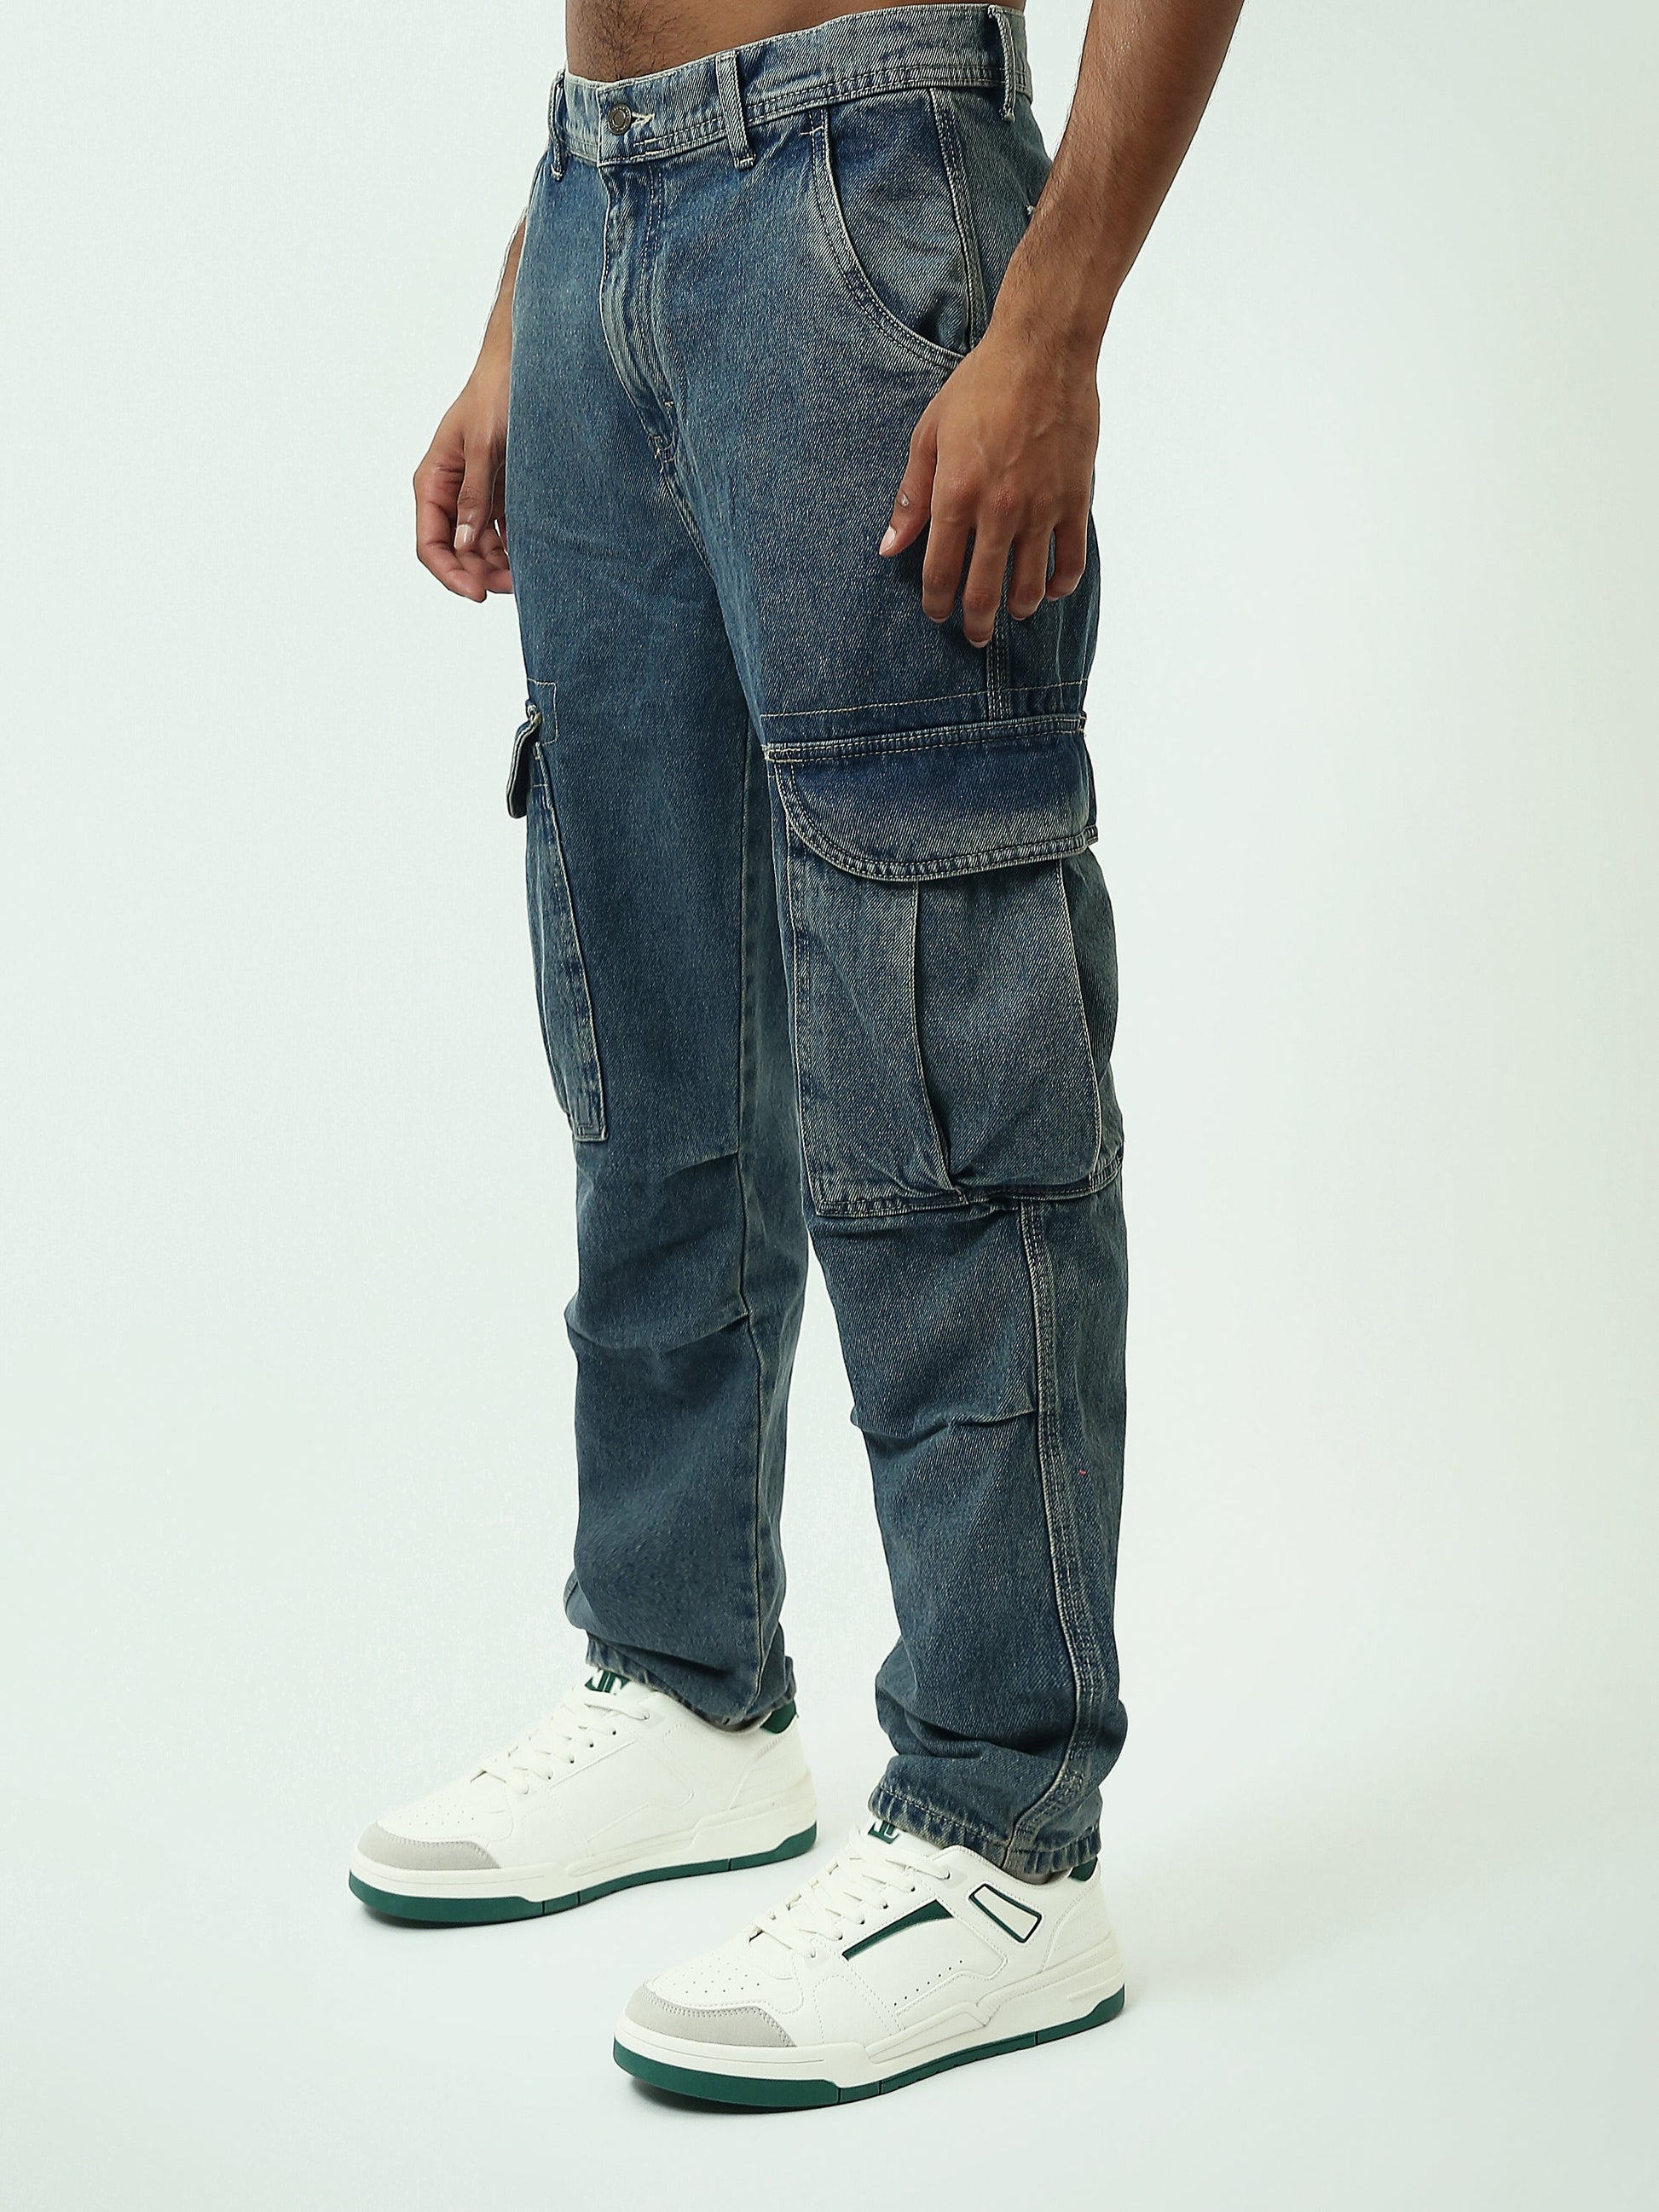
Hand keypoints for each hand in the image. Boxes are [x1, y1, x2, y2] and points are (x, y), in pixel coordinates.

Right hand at [414, 345, 513, 601]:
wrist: (523, 367)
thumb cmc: (496, 395)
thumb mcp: (484, 446)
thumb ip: (474, 495)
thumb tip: (466, 544)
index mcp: (434, 481)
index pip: (431, 544)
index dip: (451, 574)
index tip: (479, 594)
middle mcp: (451, 493)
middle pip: (458, 552)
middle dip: (482, 575)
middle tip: (517, 586)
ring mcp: (476, 495)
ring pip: (482, 547)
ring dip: (501, 566)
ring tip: (531, 576)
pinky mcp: (501, 493)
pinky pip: (504, 532)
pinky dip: (516, 548)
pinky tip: (537, 556)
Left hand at [879, 314, 1099, 648]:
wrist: (1043, 351)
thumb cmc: (979, 387)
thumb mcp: (929, 436)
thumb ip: (910, 498)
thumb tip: (889, 548)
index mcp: (955, 496)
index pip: (940, 573)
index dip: (936, 604)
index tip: (936, 615)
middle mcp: (998, 511)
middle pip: (984, 592)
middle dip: (976, 623)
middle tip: (975, 637)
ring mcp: (1040, 508)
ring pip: (1029, 585)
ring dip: (1017, 609)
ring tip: (1011, 613)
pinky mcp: (1074, 499)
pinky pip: (1070, 560)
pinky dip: (1060, 584)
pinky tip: (1049, 590)